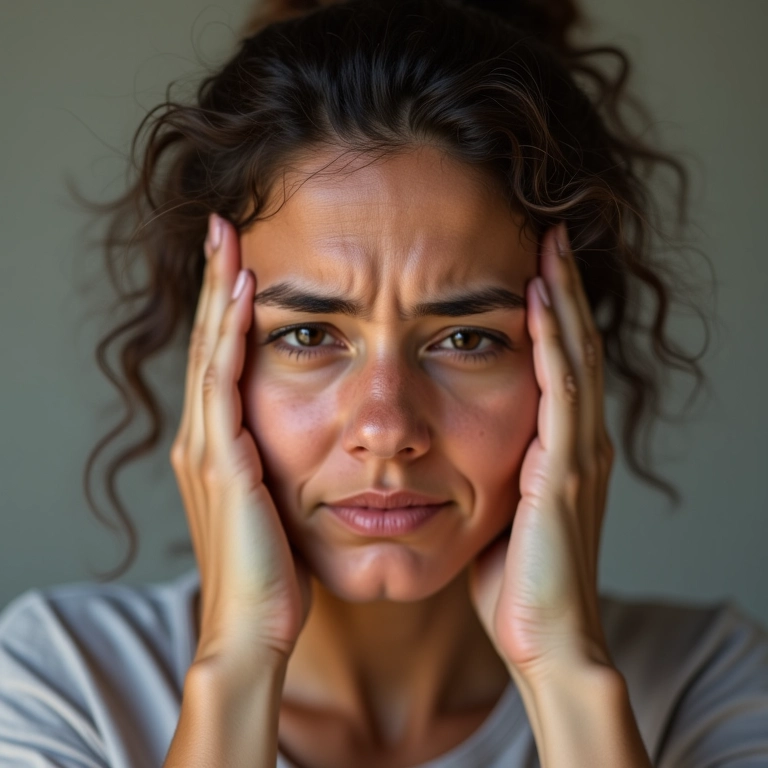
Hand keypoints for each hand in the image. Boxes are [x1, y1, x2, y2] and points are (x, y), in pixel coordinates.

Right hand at [170, 214, 312, 665]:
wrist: (253, 629)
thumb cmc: (274, 574)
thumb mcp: (279, 508)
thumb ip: (282, 468)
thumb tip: (317, 446)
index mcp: (220, 446)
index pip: (223, 359)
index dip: (229, 309)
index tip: (244, 260)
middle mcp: (205, 438)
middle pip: (210, 343)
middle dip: (218, 284)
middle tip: (226, 229)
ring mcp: (207, 448)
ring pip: (212, 352)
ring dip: (221, 295)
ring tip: (229, 241)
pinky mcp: (222, 462)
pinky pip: (224, 385)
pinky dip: (230, 337)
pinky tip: (246, 296)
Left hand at [468, 222, 615, 683]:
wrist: (547, 639)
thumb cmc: (515, 583)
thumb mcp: (496, 514)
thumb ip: (488, 476)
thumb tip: (449, 456)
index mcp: (557, 450)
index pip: (556, 364)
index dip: (549, 314)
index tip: (529, 266)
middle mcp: (576, 442)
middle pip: (572, 346)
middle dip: (560, 289)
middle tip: (547, 234)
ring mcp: (576, 453)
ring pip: (572, 356)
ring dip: (561, 298)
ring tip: (548, 247)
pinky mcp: (564, 471)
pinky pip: (560, 391)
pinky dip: (553, 342)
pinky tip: (538, 301)